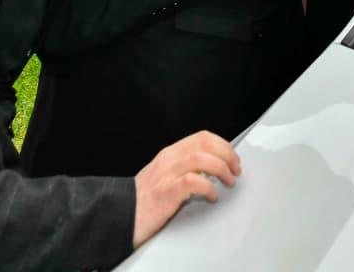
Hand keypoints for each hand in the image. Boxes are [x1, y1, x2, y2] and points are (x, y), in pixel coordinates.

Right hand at [132, 130, 241, 247]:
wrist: (118, 217)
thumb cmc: (142, 201)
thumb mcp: (163, 176)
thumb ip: (183, 169)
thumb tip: (212, 169)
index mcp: (169, 154)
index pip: (202, 137)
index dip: (222, 145)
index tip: (232, 157)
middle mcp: (168, 160)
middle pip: (205, 143)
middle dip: (227, 154)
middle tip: (235, 170)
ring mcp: (166, 175)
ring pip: (201, 158)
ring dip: (222, 168)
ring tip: (228, 181)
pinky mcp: (165, 192)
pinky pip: (193, 182)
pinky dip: (208, 187)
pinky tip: (211, 196)